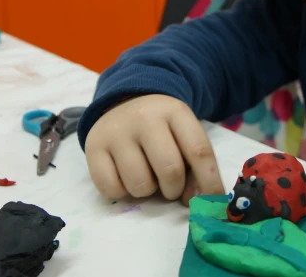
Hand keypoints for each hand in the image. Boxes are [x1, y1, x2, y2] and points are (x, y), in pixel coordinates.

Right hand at [84, 94, 224, 204]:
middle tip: (171, 186)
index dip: (209, 182)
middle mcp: (144, 118)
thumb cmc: (161, 127)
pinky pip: (111, 189)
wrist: (123, 103)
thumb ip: (195, 164)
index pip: (199, 151)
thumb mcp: (182, 133)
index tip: (212, 202)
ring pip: (140, 184)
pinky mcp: (93, 147)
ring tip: (146, 175)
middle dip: (175, 189)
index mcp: (174, 111)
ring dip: (148, 191)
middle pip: (170, 170)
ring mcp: (116, 131)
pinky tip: (125, 176)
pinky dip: (122, 191)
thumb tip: (196, 199)